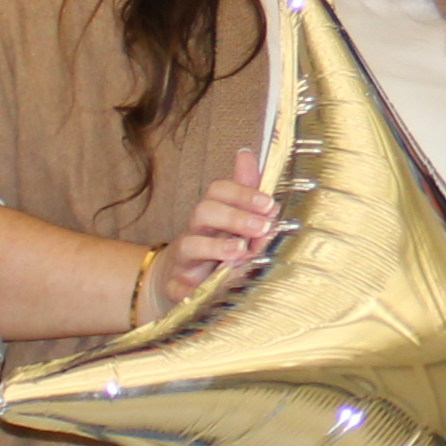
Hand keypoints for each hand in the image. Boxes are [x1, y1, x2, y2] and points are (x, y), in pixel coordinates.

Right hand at [157, 149, 279, 307]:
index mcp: (212, 214)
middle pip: (204, 211)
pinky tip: (200, 292)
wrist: (182, 282)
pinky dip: (186, 290)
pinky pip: (176, 288)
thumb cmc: (214, 246)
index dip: (243, 193)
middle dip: (234, 216)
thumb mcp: (231, 218)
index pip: (218, 191)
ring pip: (190, 245)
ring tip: (241, 251)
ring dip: (215, 247)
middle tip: (262, 227)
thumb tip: (246, 153)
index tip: (269, 204)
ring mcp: (184, 260)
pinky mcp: (176, 287)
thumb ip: (243, 189)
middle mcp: (195, 232)